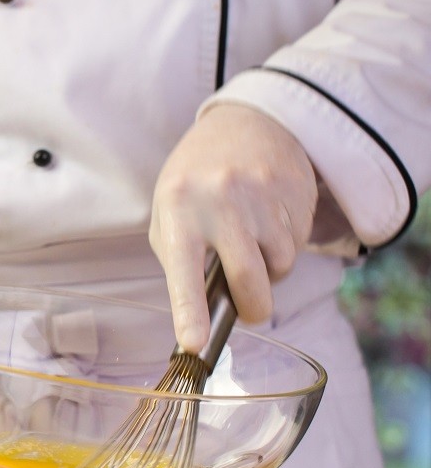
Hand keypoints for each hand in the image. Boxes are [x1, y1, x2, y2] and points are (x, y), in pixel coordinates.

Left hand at [149, 103, 316, 351]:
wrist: (244, 123)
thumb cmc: (195, 183)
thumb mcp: (168, 214)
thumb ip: (180, 260)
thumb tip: (202, 312)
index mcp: (179, 211)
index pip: (183, 271)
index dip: (190, 313)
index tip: (193, 344)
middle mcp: (221, 202)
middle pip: (249, 279)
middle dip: (253, 308)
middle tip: (250, 312)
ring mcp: (263, 194)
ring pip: (280, 265)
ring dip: (270, 272)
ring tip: (253, 246)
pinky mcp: (296, 190)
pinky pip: (299, 242)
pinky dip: (285, 246)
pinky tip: (270, 221)